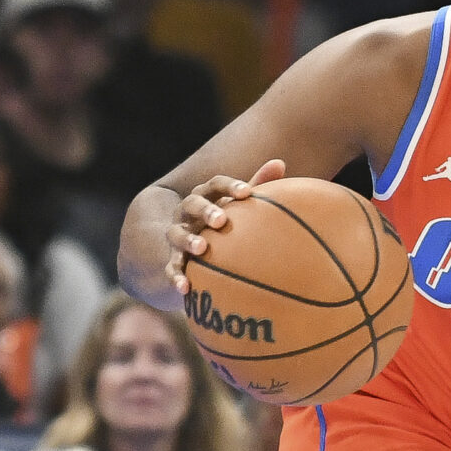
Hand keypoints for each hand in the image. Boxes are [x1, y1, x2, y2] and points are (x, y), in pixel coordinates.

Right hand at [161, 158, 289, 299]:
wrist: (191, 246)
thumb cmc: (224, 220)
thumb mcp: (237, 204)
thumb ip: (257, 184)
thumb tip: (280, 162)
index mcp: (205, 196)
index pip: (214, 185)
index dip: (229, 186)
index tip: (247, 192)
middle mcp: (187, 213)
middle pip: (191, 205)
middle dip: (205, 210)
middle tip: (221, 220)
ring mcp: (177, 235)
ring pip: (177, 234)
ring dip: (188, 241)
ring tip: (202, 249)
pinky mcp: (173, 260)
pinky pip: (171, 268)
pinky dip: (176, 277)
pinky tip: (185, 289)